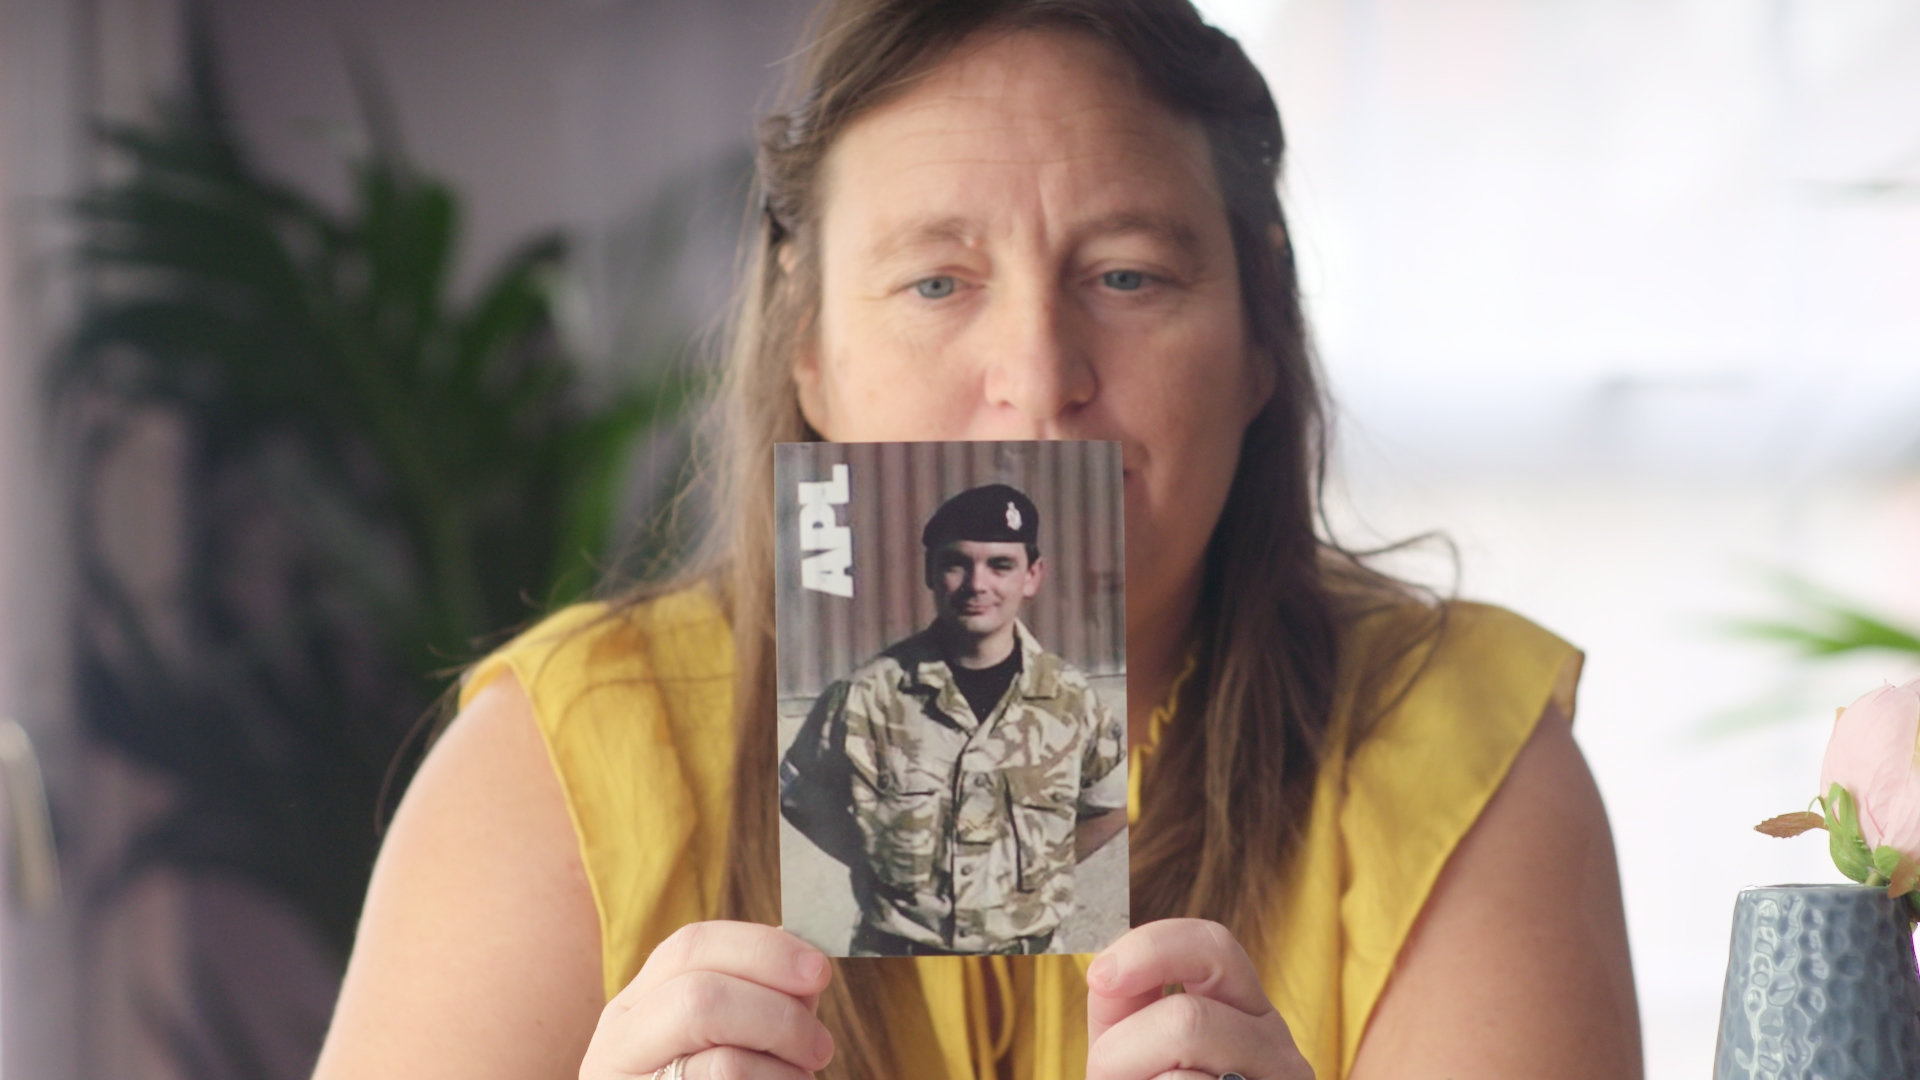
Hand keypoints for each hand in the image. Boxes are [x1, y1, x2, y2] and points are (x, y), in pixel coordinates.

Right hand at [578, 921, 835, 1079]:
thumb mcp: (727, 1038)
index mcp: (636, 1007)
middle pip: (702, 996)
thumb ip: (761, 998)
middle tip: (822, 1046)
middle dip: (780, 1016)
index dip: (763, 950)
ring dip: (783, 1071)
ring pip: (721, 1064)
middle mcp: (616, 1046)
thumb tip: (803, 961)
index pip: (690, 946)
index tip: (819, 971)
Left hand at [1086, 919, 1313, 1079]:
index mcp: (1243, 1007)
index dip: (1151, 949)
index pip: (1213, 946)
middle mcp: (1276, 1048)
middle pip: (1189, 1021)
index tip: (1100, 976)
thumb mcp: (1132, 1043)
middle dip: (1123, 1051)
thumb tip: (1106, 976)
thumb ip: (1122, 1003)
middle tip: (1108, 1076)